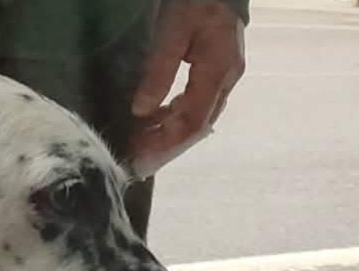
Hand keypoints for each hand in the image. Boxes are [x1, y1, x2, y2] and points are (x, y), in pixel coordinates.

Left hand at [131, 1, 245, 165]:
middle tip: (138, 159)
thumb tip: (141, 111)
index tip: (141, 154)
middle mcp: (227, 80)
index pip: (193, 122)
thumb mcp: (173, 30)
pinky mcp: (221, 72)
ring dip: (170, 134)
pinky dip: (176, 118)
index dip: (166, 143)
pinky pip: (199, 105)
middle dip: (167, 145)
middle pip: (198, 126)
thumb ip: (159, 70)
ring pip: (199, 118)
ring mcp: (227, 76)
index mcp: (219, 71)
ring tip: (142, 144)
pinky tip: (157, 121)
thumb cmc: (195, 0)